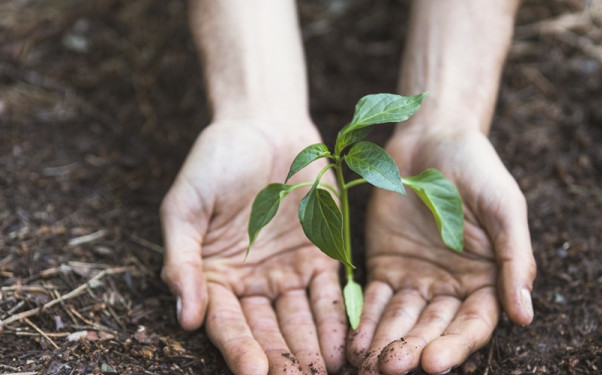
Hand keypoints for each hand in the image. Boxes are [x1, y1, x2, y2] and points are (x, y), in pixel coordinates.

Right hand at [160, 119, 345, 374]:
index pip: (229, 323)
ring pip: (302, 318)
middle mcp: (253, 282)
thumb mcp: (185, 206)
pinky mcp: (323, 253)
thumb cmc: (214, 161)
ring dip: (312, 347)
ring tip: (324, 372)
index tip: (252, 373)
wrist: (262, 122)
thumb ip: (181, 260)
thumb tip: (186, 316)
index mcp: (215, 276)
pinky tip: (346, 342)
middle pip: (268, 329)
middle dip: (282, 359)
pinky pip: (331, 291)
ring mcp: (290, 270)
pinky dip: (338, 317)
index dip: (240, 349)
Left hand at [347, 128, 535, 374]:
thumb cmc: (478, 169)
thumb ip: (515, 261)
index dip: (456, 345)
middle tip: (392, 368)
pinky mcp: (385, 266)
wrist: (433, 136)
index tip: (435, 361)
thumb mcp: (505, 209)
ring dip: (386, 342)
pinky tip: (353, 340)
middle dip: (413, 349)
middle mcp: (451, 287)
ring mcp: (417, 278)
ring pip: (401, 320)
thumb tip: (526, 316)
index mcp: (487, 279)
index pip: (473, 323)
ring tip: (368, 363)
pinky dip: (365, 320)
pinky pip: (375, 299)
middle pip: (433, 328)